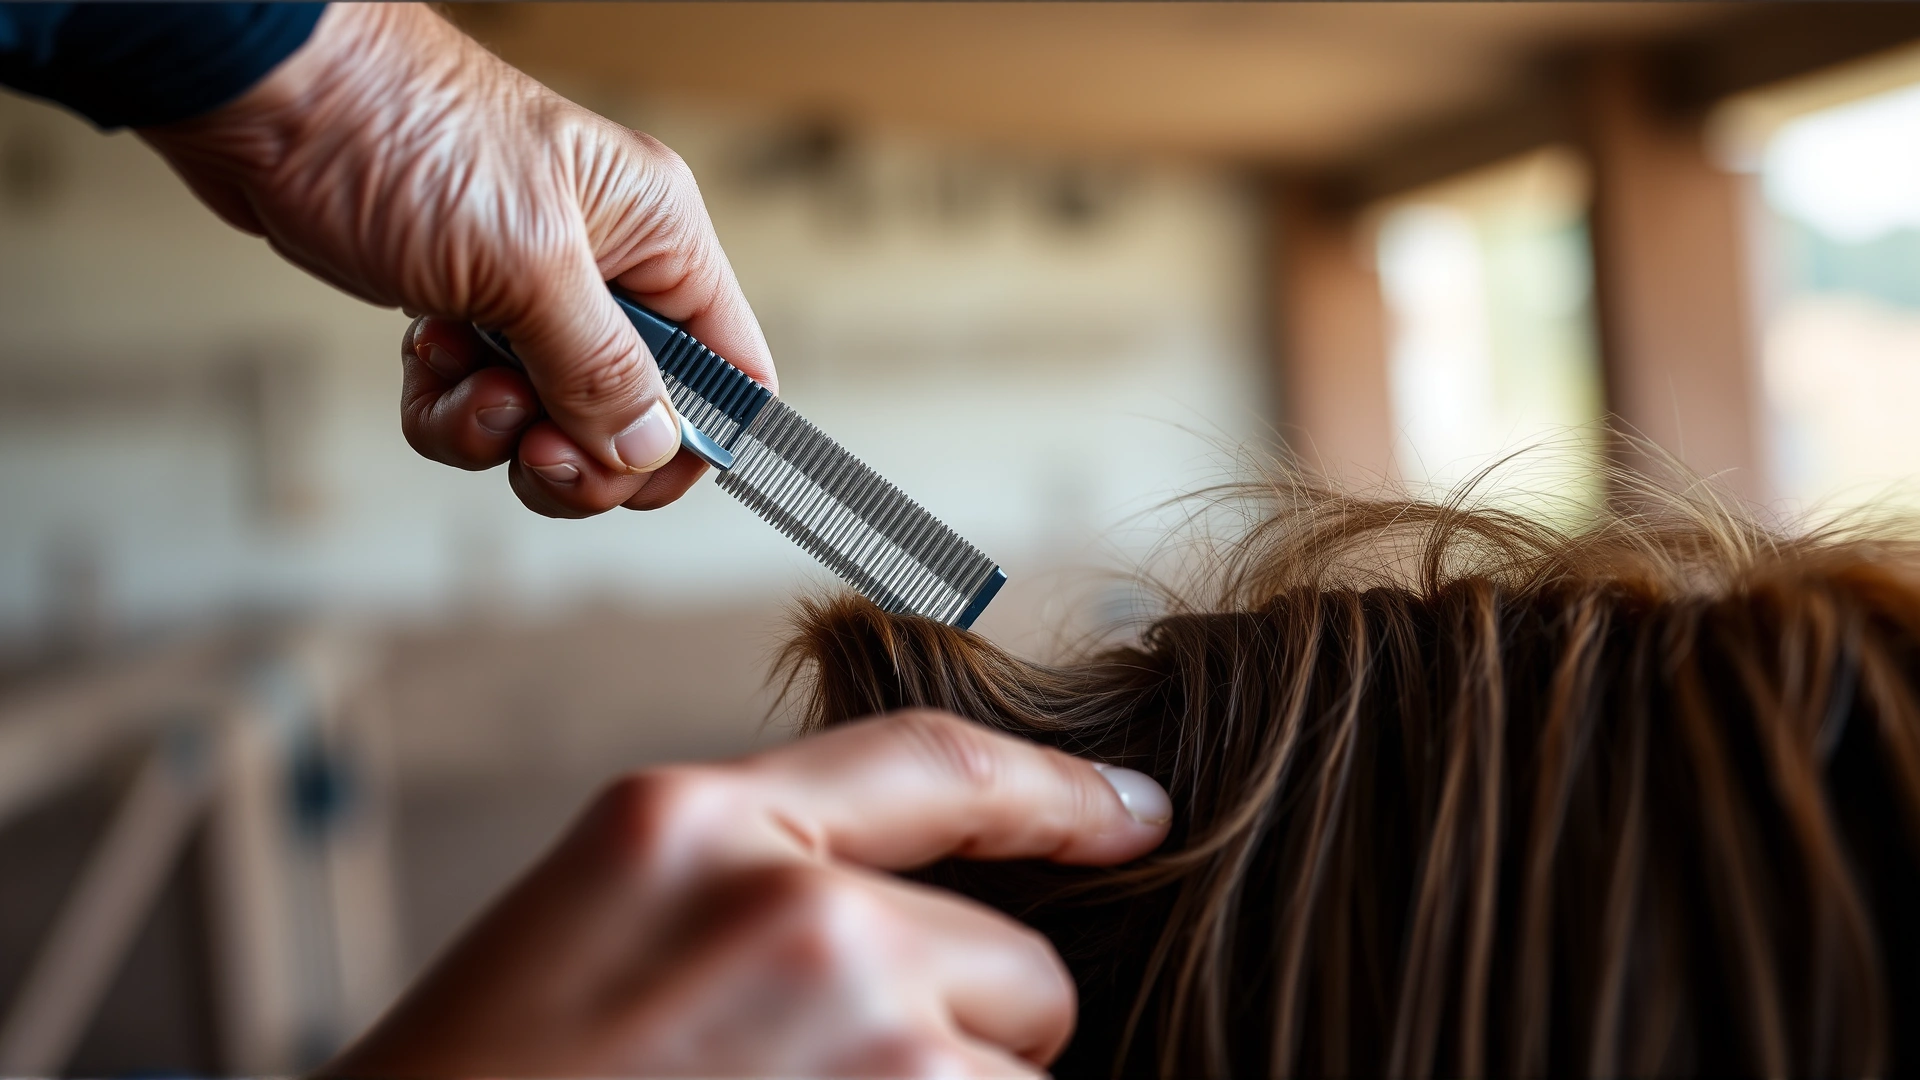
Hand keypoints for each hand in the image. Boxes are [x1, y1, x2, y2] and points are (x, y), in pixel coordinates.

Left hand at [138, 3, 774, 517]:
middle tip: (533, 450)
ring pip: (554, 422)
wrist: (269, 95)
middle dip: (581, 451)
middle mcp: (608, 269)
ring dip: (500, 432)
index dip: (693, 440)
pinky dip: (449, 408)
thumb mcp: (526, 264)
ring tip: (463, 380)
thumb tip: (649, 451)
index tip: (631, 474)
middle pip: (639, 418)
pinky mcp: (465, 309)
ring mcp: (533, 292)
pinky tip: (426, 358)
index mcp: (658, 240)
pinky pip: (481, 404)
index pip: (730, 371)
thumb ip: (601, 369)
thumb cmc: (407, 135)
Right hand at [322, 711, 1172, 1076]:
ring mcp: (851, 1032)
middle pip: (1011, 964)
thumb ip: (756, 881)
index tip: (1139, 813)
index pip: (938, 769)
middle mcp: (789, 908)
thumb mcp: (602, 925)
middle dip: (965, 1036)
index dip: (1062, 794)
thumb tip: (925, 913)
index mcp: (693, 820)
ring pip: (1016, 1077)